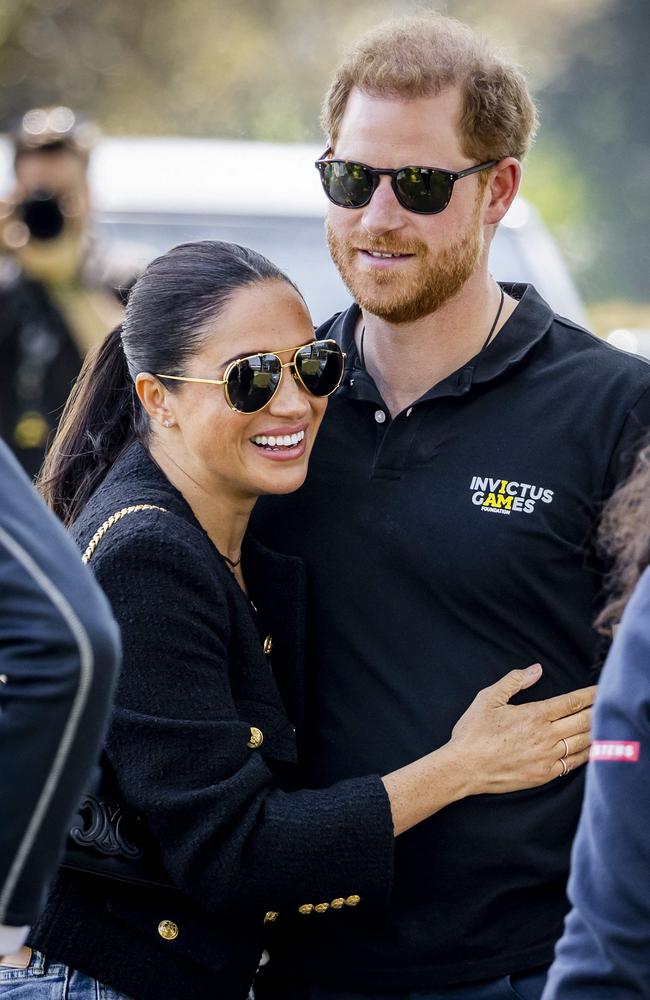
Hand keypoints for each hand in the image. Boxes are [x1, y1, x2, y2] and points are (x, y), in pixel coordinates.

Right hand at [449, 664, 594, 795]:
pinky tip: (590, 749)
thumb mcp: (488, 698)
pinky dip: (585, 755)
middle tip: (609, 705)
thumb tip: (536, 670)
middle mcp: (546, 736)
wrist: (464, 768)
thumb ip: (514, 681)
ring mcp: (547, 757)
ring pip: (582, 743)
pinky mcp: (544, 775)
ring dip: (596, 732)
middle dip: (598, 711)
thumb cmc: (473, 732)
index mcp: (534, 714)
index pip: (571, 702)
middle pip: (583, 722)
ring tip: (605, 725)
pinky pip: (573, 764)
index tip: (601, 690)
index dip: (590, 695)